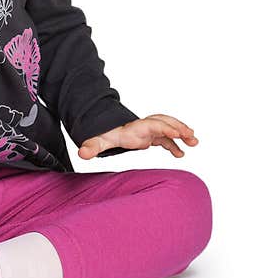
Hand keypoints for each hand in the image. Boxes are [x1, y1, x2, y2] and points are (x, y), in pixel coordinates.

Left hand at [77, 113, 198, 159]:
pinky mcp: (152, 137)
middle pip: (165, 122)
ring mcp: (150, 130)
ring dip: (182, 132)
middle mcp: (145, 127)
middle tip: (191, 136)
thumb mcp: (100, 141)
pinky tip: (181, 154)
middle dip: (179, 128)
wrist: (108, 130)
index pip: (153, 125)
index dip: (165, 129)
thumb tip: (82, 154)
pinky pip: (167, 139)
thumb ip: (92, 146)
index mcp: (136, 128)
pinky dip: (175, 145)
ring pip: (169, 128)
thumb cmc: (106, 135)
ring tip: (194, 141)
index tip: (177, 134)